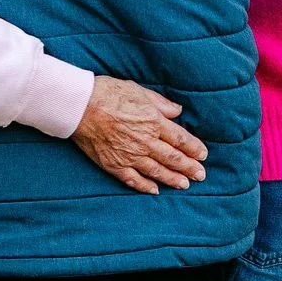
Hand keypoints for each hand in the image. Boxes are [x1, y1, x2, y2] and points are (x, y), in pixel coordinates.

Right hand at [72, 76, 207, 193]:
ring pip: (158, 171)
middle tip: (200, 175)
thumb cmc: (107, 93)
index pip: (181, 139)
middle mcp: (145, 141)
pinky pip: (134, 180)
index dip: (194, 148)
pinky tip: (155, 190)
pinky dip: (146, 187)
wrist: (78, 106)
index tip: (203, 155)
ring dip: (173, 179)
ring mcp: (130, 155)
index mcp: (153, 121)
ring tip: (184, 185)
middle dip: (190, 168)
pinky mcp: (114, 164)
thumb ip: (160, 103)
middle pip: (173, 158)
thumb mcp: (138, 90)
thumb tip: (178, 111)